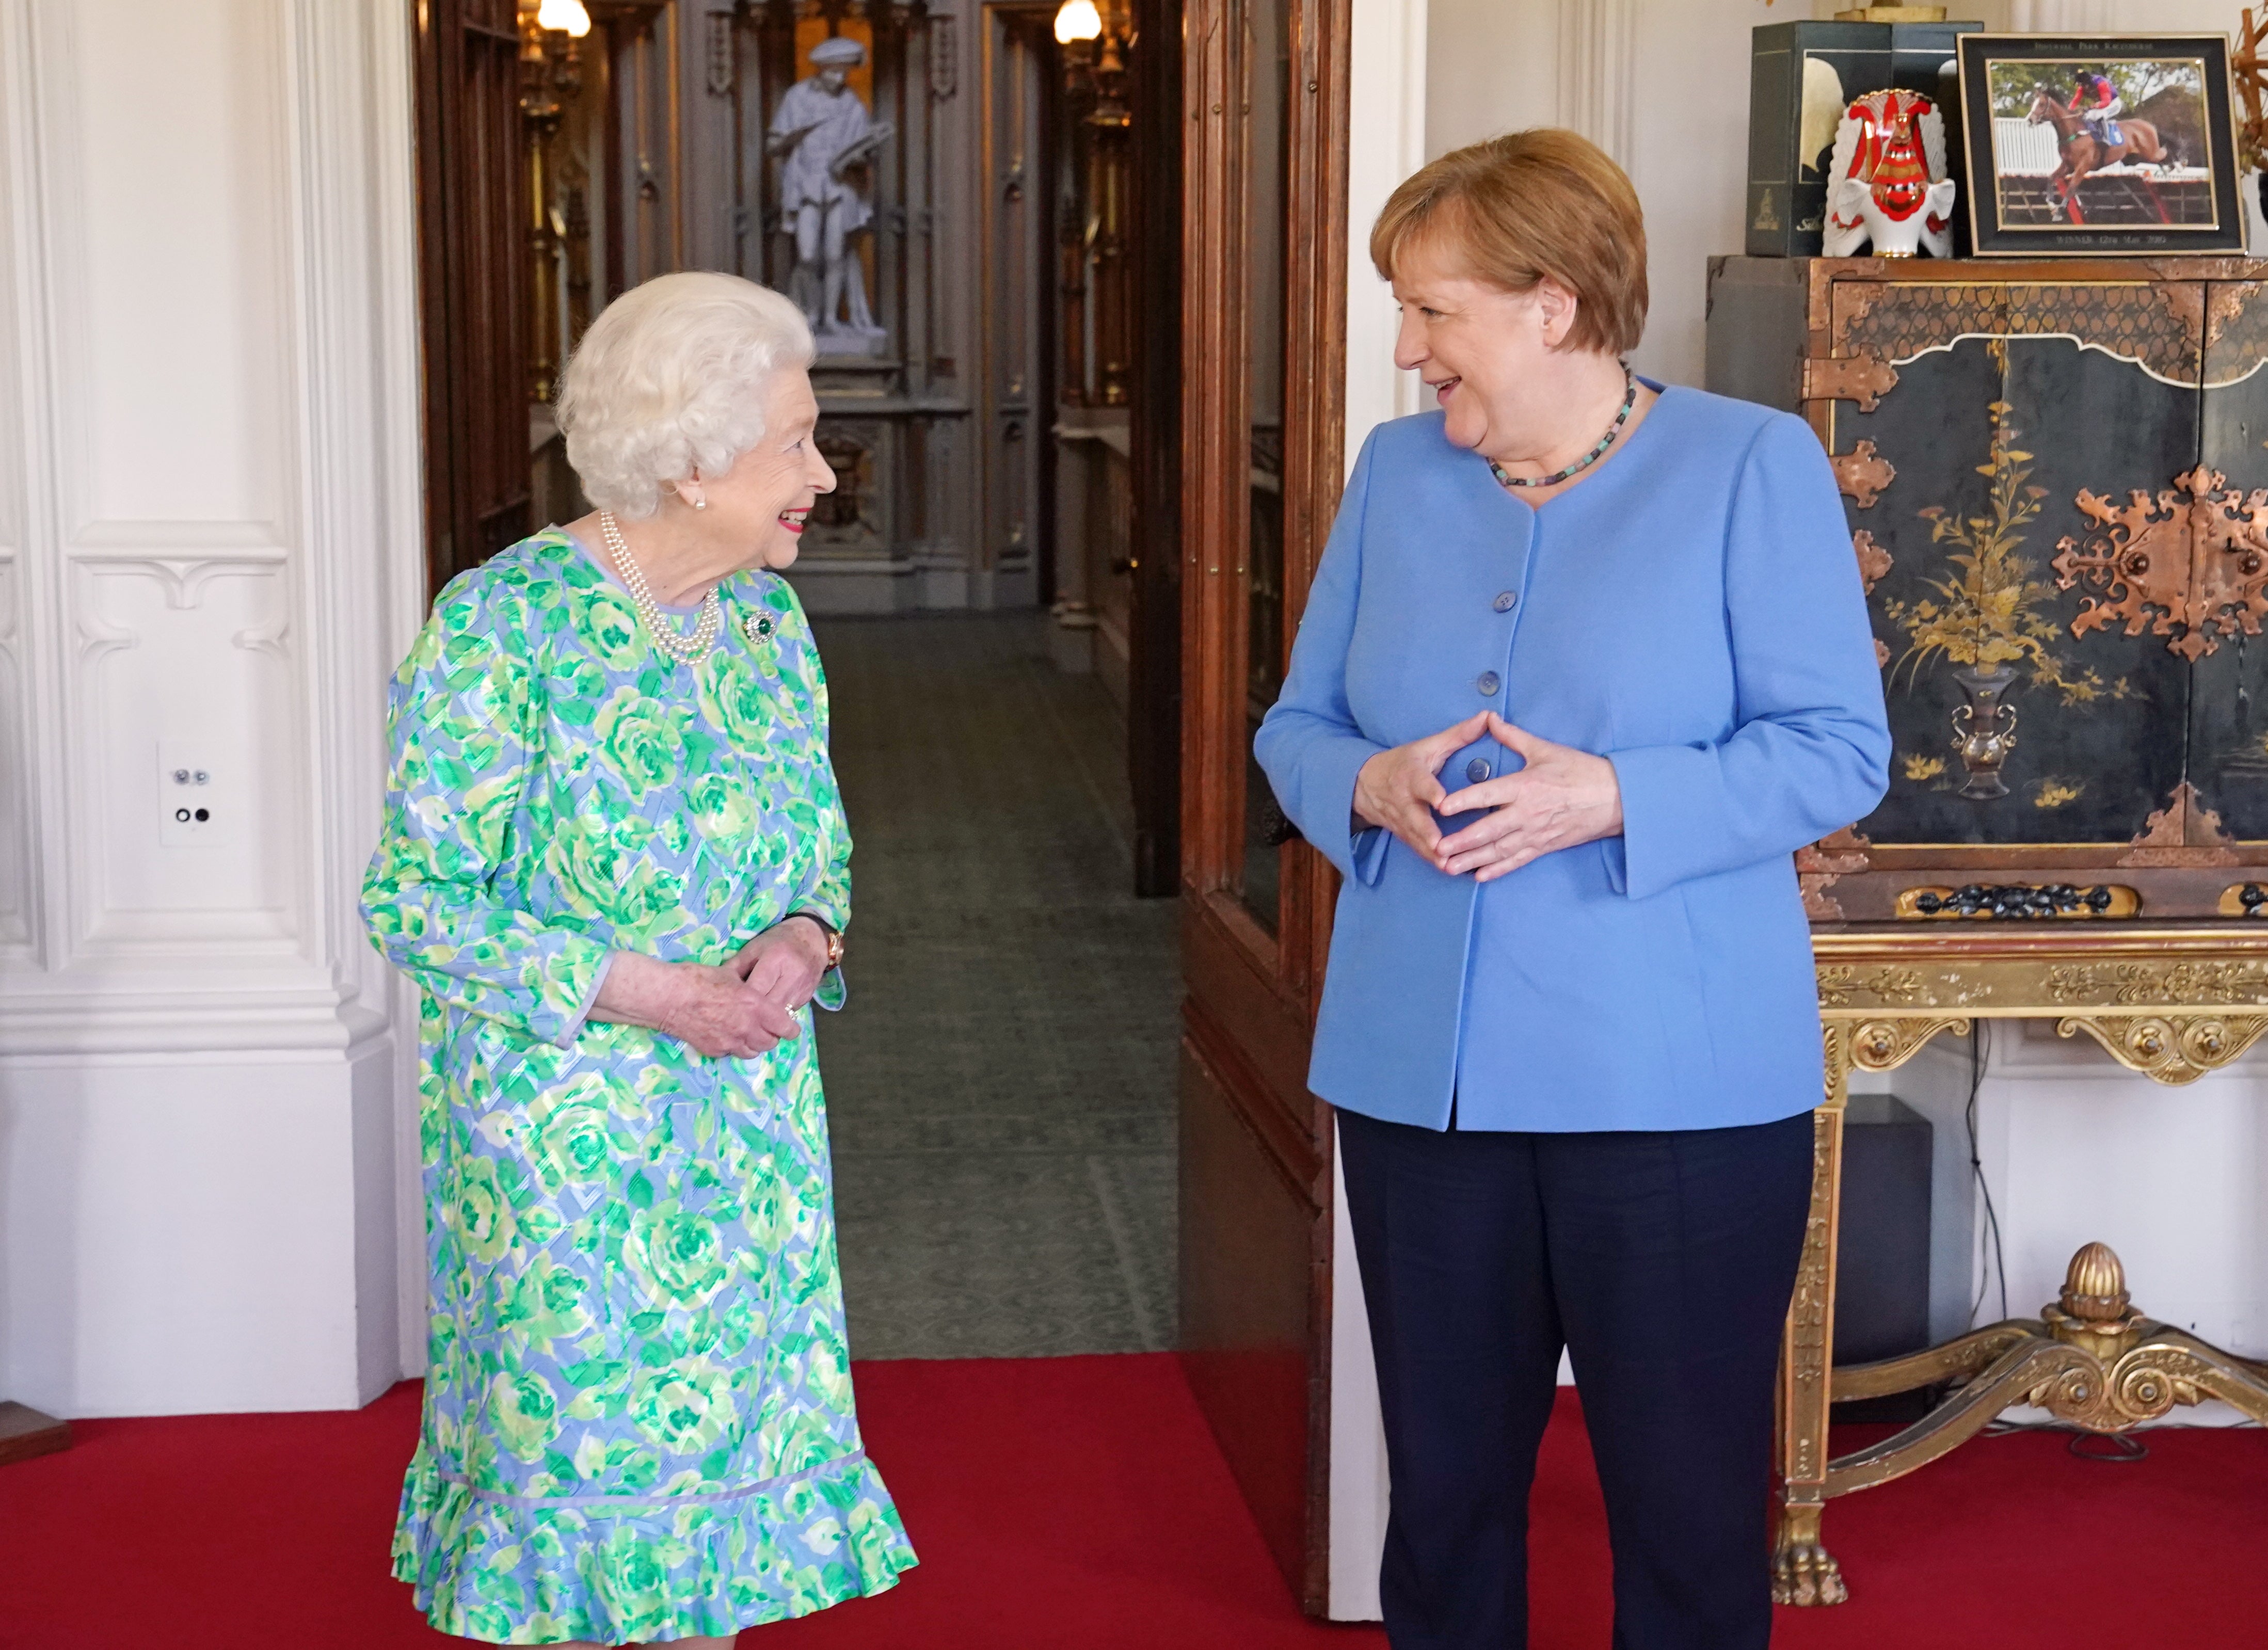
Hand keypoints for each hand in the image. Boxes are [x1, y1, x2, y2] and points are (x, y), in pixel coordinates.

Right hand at [590, 953, 799, 1059]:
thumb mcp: (730, 974)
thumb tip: (755, 984)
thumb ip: (748, 985)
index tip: (789, 1026)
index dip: (790, 1028)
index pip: (786, 1027)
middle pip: (770, 1043)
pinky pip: (731, 1053)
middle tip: (766, 1026)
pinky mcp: (713, 1051)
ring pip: (752, 1052)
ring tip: (746, 1031)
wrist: (667, 997)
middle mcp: (746, 1028)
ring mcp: (729, 1042)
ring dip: (753, 1043)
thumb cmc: (698, 979)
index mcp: (755, 1007)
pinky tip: (726, 1034)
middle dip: (771, 1035)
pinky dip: (733, 1046)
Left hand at [730, 917, 832, 1013]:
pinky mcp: (807, 999)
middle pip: (768, 1006)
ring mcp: (801, 990)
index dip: (740, 1000)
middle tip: (735, 1018)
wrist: (813, 940)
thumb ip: (736, 966)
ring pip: (779, 1016)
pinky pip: (787, 1015)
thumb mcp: (754, 947)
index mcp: (775, 959)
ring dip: (763, 1020)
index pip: (755, 989)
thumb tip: (717, 985)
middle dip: (751, 1014)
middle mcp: (791, 976)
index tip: (727, 1006)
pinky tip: (764, 1017)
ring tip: (748, 1021)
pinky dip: (775, 1018)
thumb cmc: (778, 941)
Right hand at [1352, 712, 1492, 871]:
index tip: (1441, 802)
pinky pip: (1418, 850)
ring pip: (1417, 840)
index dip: (1430, 793)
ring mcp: (1402, 821)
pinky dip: (1431, 861)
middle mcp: (1404, 801)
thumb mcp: (1428, 746)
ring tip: (1450, 867)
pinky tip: (1450, 871)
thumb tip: (1488, 717)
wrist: (1365, 785)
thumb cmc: (1404, 762)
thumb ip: (1459, 735)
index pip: (1421, 784)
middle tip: (1441, 847)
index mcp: (1412, 776)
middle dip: (1428, 834)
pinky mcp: (1404, 835)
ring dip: (1432, 854)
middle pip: (1415, 819)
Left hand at [1435, 715, 1622, 881]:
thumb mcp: (1545, 749)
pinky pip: (1517, 861)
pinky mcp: (1544, 846)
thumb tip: (1489, 719)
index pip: (1487, 794)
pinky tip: (1479, 876)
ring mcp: (1535, 833)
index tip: (1442, 807)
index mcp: (1525, 786)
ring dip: (1472, 859)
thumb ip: (1513, 736)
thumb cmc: (1580, 770)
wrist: (1615, 798)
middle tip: (1438, 848)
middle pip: (1489, 830)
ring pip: (1499, 850)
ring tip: (1448, 867)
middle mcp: (1527, 813)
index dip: (1464, 800)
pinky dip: (1498, 870)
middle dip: (1462, 841)